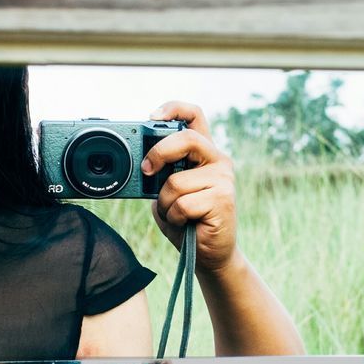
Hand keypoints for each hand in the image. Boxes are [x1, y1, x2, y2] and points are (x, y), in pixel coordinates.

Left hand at [141, 101, 238, 273]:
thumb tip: (140, 164)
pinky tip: (185, 223)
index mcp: (203, 153)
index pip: (194, 115)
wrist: (209, 255)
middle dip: (158, 153)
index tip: (151, 118)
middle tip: (146, 170)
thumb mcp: (166, 192)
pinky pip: (182, 204)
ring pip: (175, 182)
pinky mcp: (223, 199)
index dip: (173, 109)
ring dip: (165, 203)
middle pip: (185, 138)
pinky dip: (174, 217)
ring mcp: (223, 179)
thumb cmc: (185, 221)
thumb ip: (160, 174)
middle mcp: (217, 160)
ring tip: (176, 214)